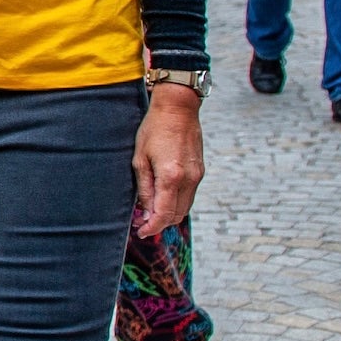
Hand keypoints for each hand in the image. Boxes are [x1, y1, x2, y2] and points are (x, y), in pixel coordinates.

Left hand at [132, 85, 202, 237]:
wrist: (178, 109)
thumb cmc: (153, 130)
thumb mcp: (140, 160)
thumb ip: (144, 189)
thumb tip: (145, 213)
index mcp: (171, 177)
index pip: (164, 214)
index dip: (152, 227)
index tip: (140, 232)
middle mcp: (188, 179)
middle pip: (177, 215)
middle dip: (160, 223)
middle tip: (141, 223)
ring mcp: (197, 176)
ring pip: (185, 207)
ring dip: (169, 214)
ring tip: (149, 212)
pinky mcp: (200, 171)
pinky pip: (189, 195)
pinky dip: (177, 202)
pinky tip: (162, 198)